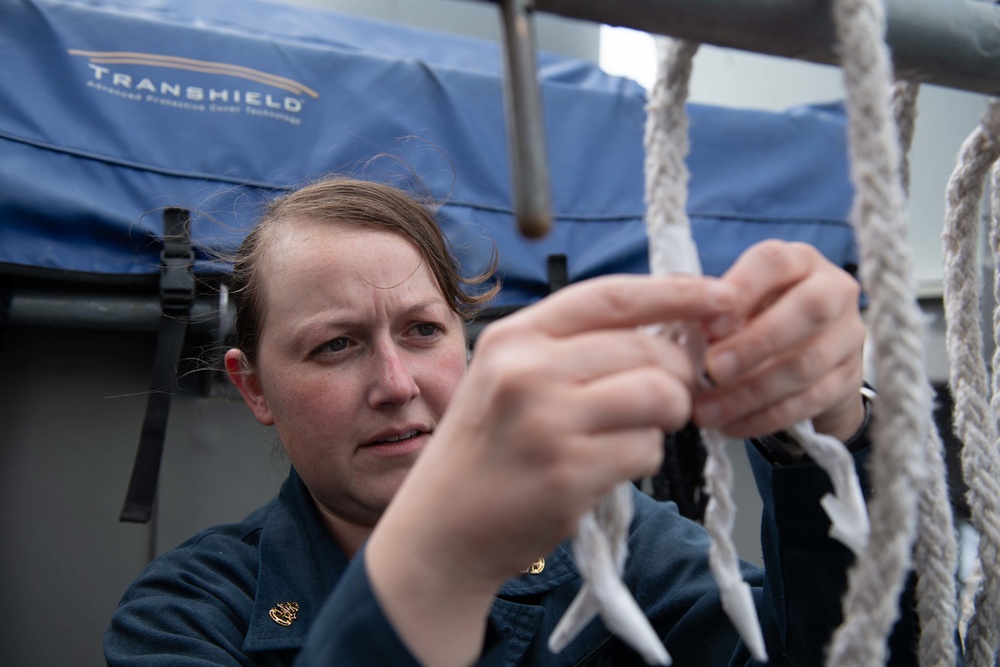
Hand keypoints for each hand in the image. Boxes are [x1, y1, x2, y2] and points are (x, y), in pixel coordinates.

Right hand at [365, 274, 734, 665]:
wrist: (442, 529)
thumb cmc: (485, 450)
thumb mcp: (506, 377)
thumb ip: (571, 347)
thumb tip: (667, 326)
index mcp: (514, 337)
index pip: (612, 295)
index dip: (676, 292)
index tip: (721, 296)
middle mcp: (528, 371)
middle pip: (648, 349)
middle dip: (678, 374)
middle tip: (671, 396)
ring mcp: (549, 422)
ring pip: (659, 396)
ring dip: (667, 417)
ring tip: (638, 431)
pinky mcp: (570, 473)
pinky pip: (647, 450)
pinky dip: (643, 458)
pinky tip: (609, 466)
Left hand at [692, 240, 866, 441]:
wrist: (806, 361)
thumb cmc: (756, 320)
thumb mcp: (734, 305)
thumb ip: (708, 306)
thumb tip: (678, 316)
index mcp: (797, 261)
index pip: (774, 262)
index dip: (742, 290)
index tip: (709, 324)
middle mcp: (833, 290)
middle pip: (808, 310)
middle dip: (756, 342)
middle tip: (712, 369)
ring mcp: (848, 335)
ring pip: (807, 363)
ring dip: (751, 391)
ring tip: (707, 411)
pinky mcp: (850, 378)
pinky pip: (811, 401)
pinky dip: (766, 416)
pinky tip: (732, 425)